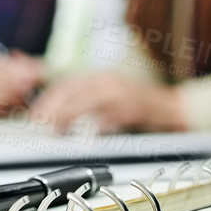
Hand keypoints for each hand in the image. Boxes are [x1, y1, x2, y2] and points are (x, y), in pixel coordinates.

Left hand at [30, 72, 185, 134]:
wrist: (174, 109)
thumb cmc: (140, 108)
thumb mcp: (110, 101)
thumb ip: (87, 105)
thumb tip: (58, 119)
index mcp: (101, 78)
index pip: (67, 84)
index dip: (48, 98)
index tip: (36, 114)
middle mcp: (110, 80)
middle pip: (73, 89)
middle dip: (53, 106)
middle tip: (40, 123)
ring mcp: (123, 92)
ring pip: (88, 98)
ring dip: (69, 113)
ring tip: (56, 128)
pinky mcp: (135, 106)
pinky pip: (112, 113)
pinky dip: (97, 123)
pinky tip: (88, 132)